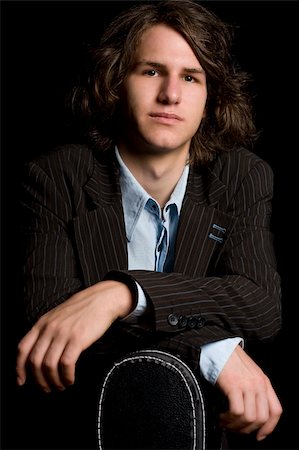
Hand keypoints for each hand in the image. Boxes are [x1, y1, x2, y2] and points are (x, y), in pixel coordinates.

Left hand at [16, 280, 132, 391]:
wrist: (102, 299)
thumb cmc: (82, 309)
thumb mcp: (58, 316)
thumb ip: (46, 331)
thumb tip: (39, 354)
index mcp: (42, 323)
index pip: (22, 348)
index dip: (19, 368)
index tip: (21, 381)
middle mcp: (49, 328)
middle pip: (35, 361)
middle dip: (39, 380)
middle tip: (47, 388)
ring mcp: (63, 333)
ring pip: (49, 365)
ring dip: (54, 381)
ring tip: (61, 385)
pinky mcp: (77, 338)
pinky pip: (66, 364)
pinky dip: (66, 376)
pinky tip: (70, 379)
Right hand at [216, 344, 281, 440]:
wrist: (218, 346)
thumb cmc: (229, 360)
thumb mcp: (248, 374)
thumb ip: (253, 390)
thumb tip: (249, 414)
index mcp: (264, 381)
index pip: (275, 411)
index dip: (269, 427)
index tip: (259, 435)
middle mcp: (258, 384)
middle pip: (262, 418)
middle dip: (247, 429)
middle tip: (235, 428)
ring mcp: (247, 385)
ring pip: (250, 418)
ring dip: (235, 425)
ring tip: (225, 422)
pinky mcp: (234, 385)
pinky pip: (237, 412)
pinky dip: (228, 419)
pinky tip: (221, 416)